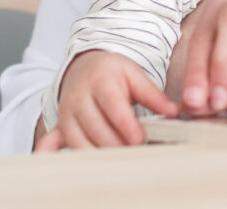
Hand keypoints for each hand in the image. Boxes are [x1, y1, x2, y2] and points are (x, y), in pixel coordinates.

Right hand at [34, 50, 177, 150]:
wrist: (85, 65)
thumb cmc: (113, 72)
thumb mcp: (134, 74)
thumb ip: (152, 94)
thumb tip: (173, 112)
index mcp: (100, 80)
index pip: (112, 105)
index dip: (125, 124)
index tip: (139, 139)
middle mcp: (79, 97)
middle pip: (95, 127)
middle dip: (116, 143)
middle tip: (135, 153)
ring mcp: (67, 113)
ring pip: (79, 140)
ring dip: (99, 153)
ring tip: (121, 162)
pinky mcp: (60, 125)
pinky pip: (53, 141)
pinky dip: (56, 152)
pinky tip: (63, 162)